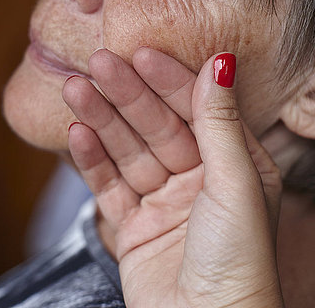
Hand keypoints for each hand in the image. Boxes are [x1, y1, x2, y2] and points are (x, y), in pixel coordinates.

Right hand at [63, 49, 283, 307]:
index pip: (196, 110)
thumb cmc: (239, 261)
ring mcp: (164, 201)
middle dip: (127, 94)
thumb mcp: (236, 183)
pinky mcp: (134, 227)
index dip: (169, 80)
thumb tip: (222, 62)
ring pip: (128, 151)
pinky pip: (110, 186)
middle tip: (98, 62)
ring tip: (76, 89)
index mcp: (233, 165)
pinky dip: (93, 160)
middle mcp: (198, 178)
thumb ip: (221, 122)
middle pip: (156, 126)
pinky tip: (77, 134)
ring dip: (102, 120)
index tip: (142, 53)